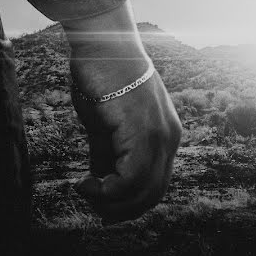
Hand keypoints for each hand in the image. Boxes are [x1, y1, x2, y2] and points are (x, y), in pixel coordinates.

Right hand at [63, 2, 181, 222]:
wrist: (102, 45)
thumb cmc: (101, 79)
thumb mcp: (106, 126)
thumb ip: (107, 153)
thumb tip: (100, 179)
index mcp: (165, 136)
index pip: (156, 184)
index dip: (130, 203)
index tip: (102, 206)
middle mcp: (169, 139)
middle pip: (152, 194)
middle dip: (120, 210)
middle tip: (92, 205)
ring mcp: (159, 136)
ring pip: (143, 191)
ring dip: (110, 202)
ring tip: (85, 191)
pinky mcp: (142, 132)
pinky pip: (130, 178)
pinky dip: (107, 190)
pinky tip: (86, 183)